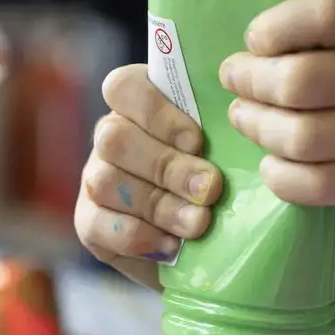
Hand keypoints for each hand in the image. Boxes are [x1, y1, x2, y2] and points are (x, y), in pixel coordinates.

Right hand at [75, 64, 223, 287]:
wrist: (209, 247)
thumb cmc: (222, 184)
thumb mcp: (225, 152)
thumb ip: (223, 133)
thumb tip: (245, 125)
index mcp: (140, 106)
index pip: (123, 87)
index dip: (156, 112)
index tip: (196, 140)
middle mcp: (110, 137)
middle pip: (114, 137)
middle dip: (167, 166)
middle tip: (210, 189)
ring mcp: (95, 179)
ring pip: (106, 182)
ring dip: (158, 205)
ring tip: (198, 223)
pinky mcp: (89, 222)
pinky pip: (98, 224)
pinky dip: (139, 236)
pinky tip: (172, 245)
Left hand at [220, 0, 334, 208]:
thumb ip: (313, 34)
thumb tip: (243, 60)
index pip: (328, 11)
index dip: (276, 26)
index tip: (256, 41)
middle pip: (300, 81)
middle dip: (250, 82)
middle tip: (235, 82)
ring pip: (301, 137)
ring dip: (257, 127)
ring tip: (246, 118)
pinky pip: (315, 184)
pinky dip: (279, 176)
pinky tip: (272, 163)